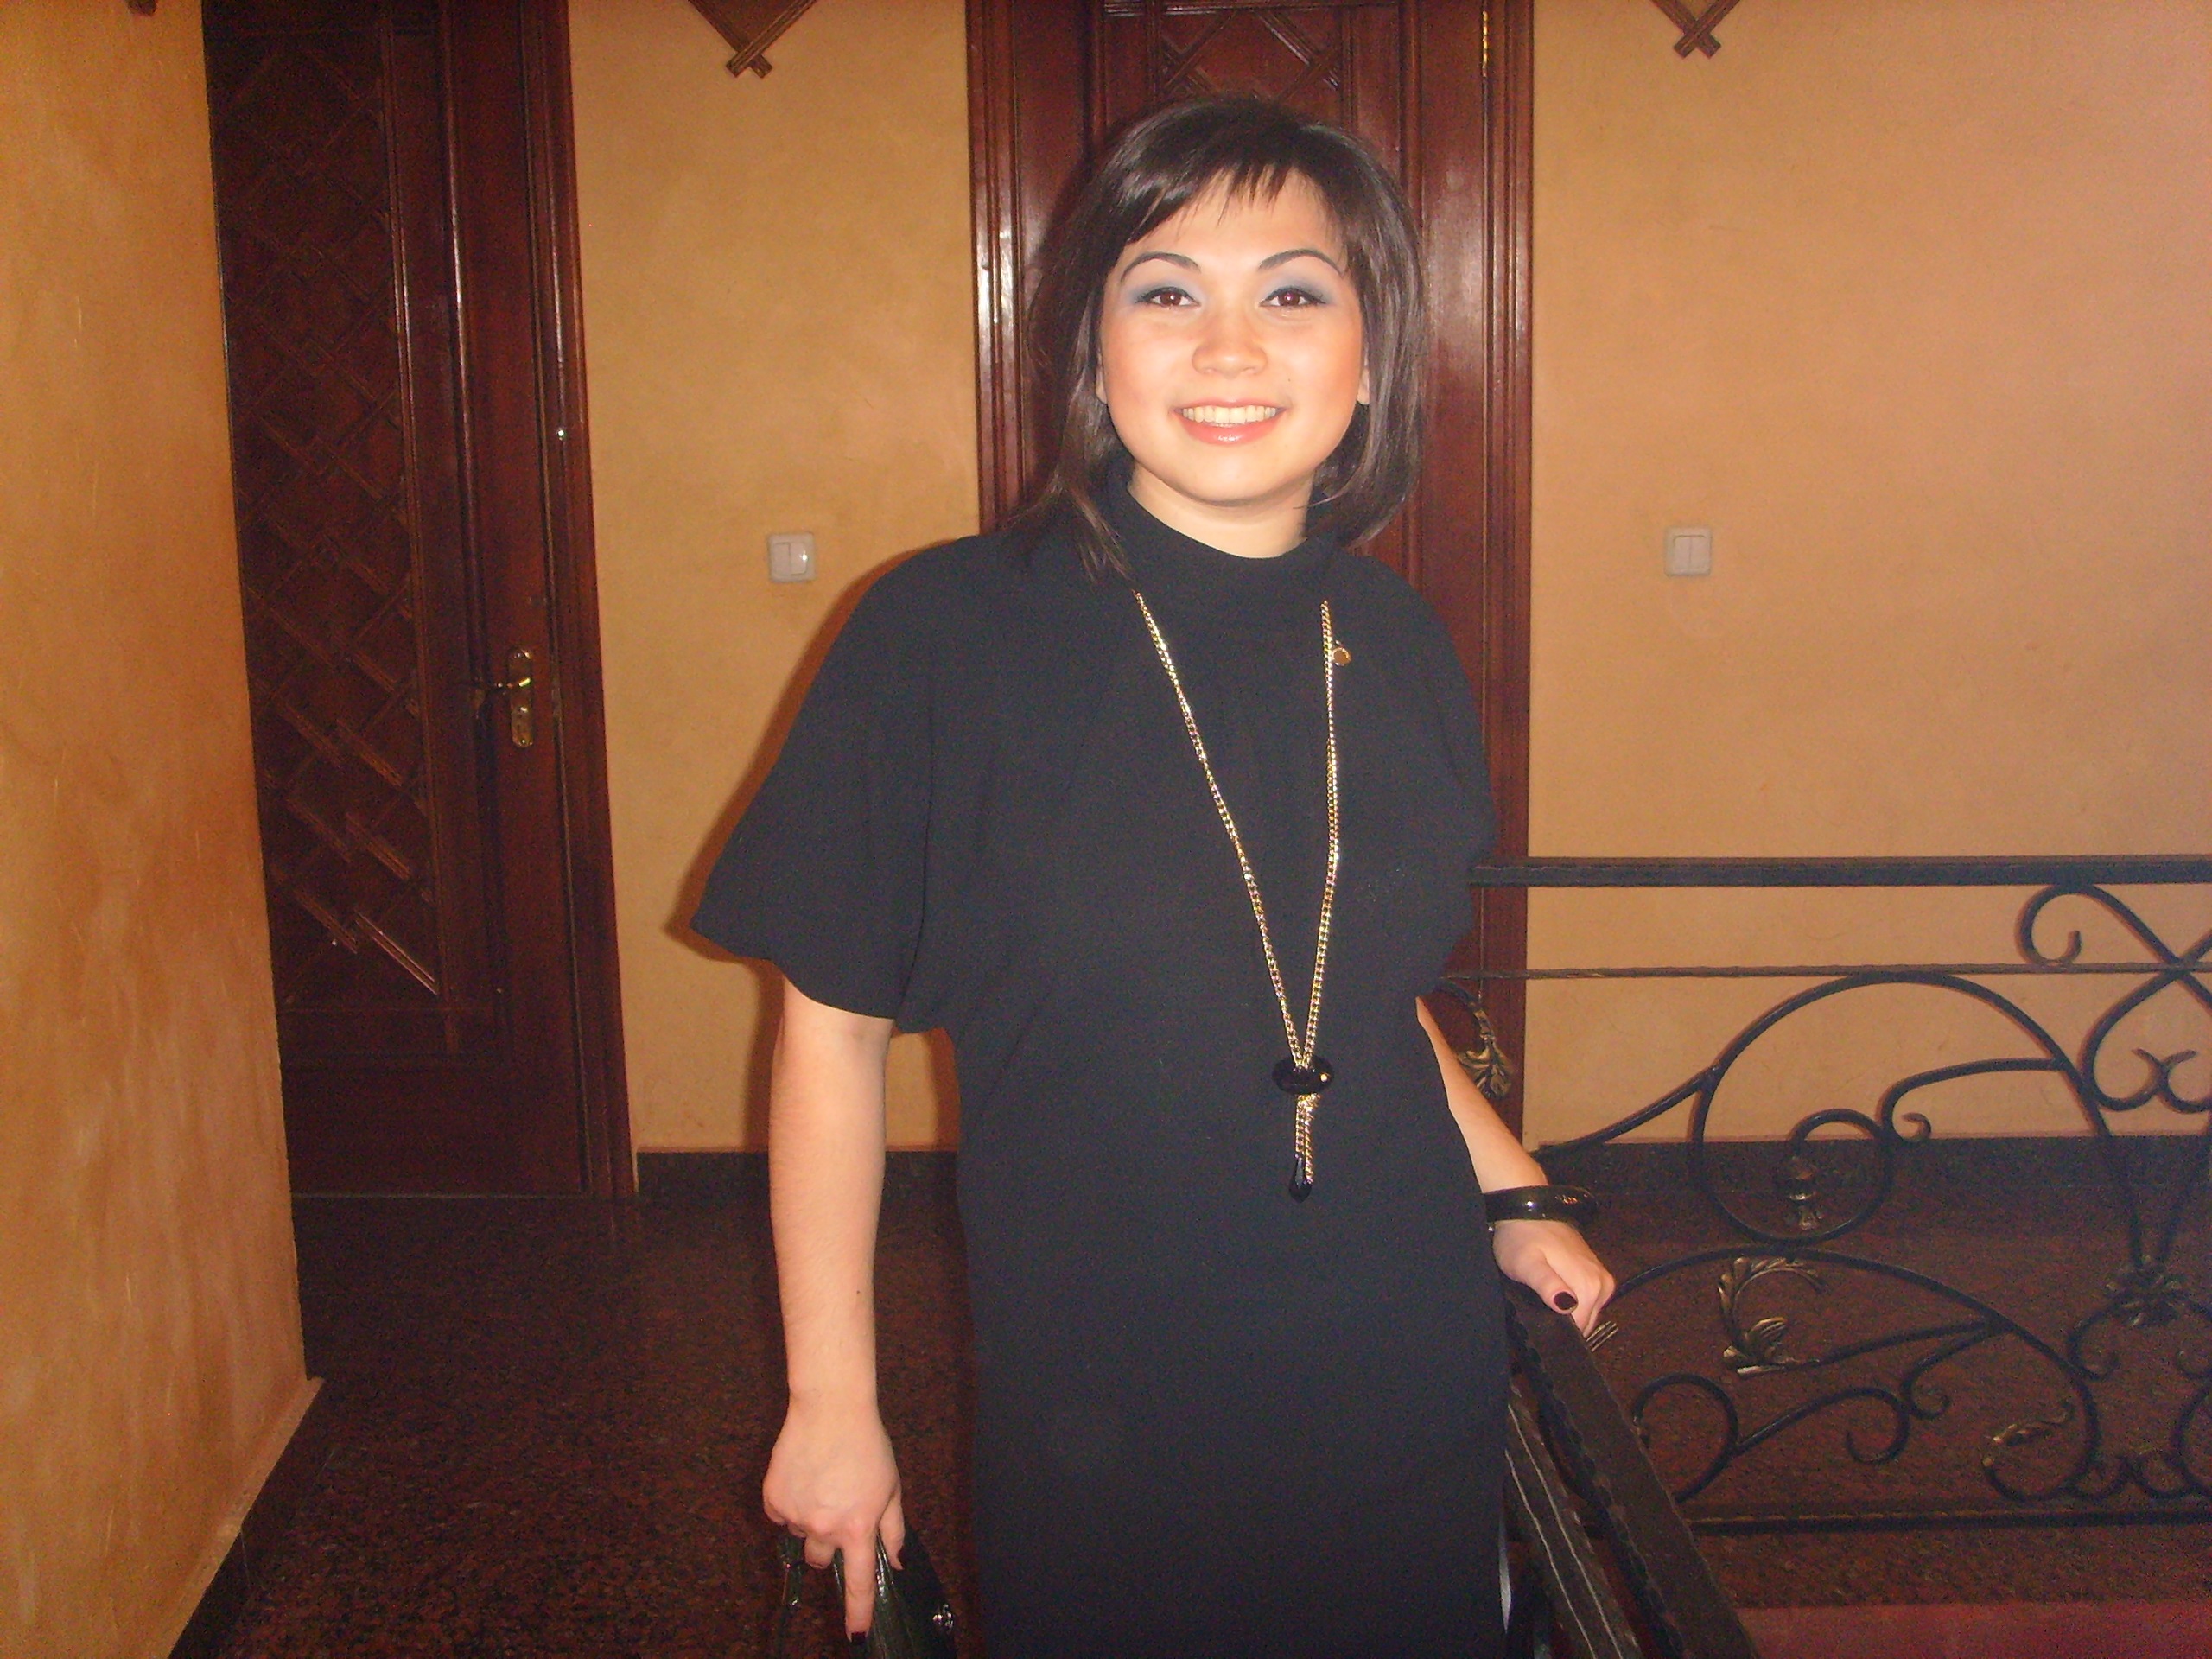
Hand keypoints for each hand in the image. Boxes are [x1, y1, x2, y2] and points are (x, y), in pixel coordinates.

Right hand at [762, 1396, 904, 1635]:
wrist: (830, 1409)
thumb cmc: (867, 1444)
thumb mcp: (891, 1486)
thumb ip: (893, 1527)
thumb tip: (897, 1558)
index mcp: (858, 1527)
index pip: (858, 1582)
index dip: (857, 1612)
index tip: (857, 1634)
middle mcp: (825, 1527)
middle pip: (820, 1560)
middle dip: (827, 1544)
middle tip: (836, 1510)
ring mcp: (796, 1514)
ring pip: (799, 1534)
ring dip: (809, 1519)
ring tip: (821, 1482)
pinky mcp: (773, 1498)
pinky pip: (779, 1515)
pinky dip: (789, 1503)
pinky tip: (802, 1477)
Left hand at [1492, 1219, 1614, 1338]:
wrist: (1529, 1210)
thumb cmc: (1522, 1238)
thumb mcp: (1526, 1264)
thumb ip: (1547, 1285)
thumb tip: (1568, 1306)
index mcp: (1591, 1287)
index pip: (1578, 1330)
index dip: (1556, 1330)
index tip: (1537, 1320)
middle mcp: (1604, 1286)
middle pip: (1584, 1324)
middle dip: (1562, 1322)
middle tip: (1536, 1306)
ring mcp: (1603, 1279)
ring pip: (1585, 1313)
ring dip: (1566, 1313)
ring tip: (1542, 1298)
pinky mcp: (1598, 1274)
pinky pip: (1586, 1301)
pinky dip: (1571, 1302)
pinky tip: (1552, 1293)